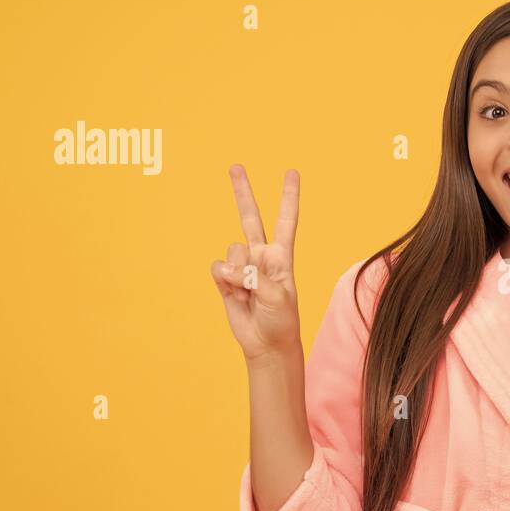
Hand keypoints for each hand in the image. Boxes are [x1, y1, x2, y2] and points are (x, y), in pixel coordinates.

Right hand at [209, 164, 302, 363]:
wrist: (266, 343)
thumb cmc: (281, 320)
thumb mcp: (276, 297)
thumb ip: (253, 278)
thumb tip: (227, 267)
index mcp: (282, 256)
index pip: (286, 220)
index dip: (289, 197)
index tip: (291, 172)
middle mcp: (261, 256)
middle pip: (250, 217)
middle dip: (243, 191)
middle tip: (235, 166)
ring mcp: (242, 266)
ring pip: (232, 250)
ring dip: (238, 271)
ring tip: (248, 292)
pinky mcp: (225, 279)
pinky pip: (218, 269)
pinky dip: (225, 281)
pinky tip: (236, 296)